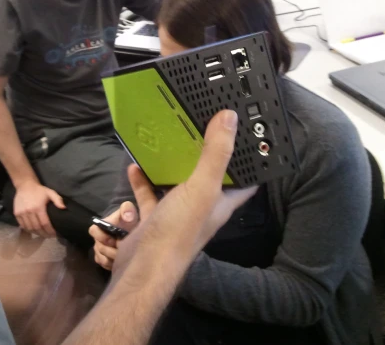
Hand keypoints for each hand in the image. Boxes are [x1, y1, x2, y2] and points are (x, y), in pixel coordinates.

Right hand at [13, 182, 64, 237]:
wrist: (25, 185)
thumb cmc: (39, 190)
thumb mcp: (50, 193)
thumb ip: (58, 200)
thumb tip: (63, 208)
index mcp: (38, 207)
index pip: (45, 223)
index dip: (50, 230)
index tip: (54, 234)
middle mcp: (29, 211)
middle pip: (37, 228)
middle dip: (44, 234)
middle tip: (49, 236)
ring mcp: (22, 213)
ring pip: (29, 228)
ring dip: (36, 233)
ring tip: (42, 234)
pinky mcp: (16, 214)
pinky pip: (22, 226)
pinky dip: (28, 230)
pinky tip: (34, 230)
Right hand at [89, 202, 139, 269]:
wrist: (129, 229)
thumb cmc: (128, 219)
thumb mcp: (129, 212)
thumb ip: (127, 210)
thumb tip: (127, 214)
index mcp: (100, 227)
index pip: (94, 231)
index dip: (104, 237)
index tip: (117, 240)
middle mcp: (97, 239)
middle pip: (100, 248)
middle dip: (113, 250)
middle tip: (126, 249)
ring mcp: (99, 250)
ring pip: (102, 259)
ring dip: (114, 258)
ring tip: (126, 256)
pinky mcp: (103, 259)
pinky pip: (105, 265)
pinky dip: (114, 264)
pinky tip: (123, 261)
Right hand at [113, 110, 257, 276]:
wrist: (143, 267)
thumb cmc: (179, 230)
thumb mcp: (202, 188)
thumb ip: (216, 154)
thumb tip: (231, 117)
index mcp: (222, 201)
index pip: (244, 179)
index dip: (248, 159)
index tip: (245, 133)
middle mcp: (203, 206)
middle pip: (209, 176)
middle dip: (205, 153)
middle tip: (199, 126)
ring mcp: (178, 212)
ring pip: (178, 182)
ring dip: (172, 163)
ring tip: (167, 138)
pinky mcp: (156, 216)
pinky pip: (150, 192)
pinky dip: (144, 178)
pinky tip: (136, 164)